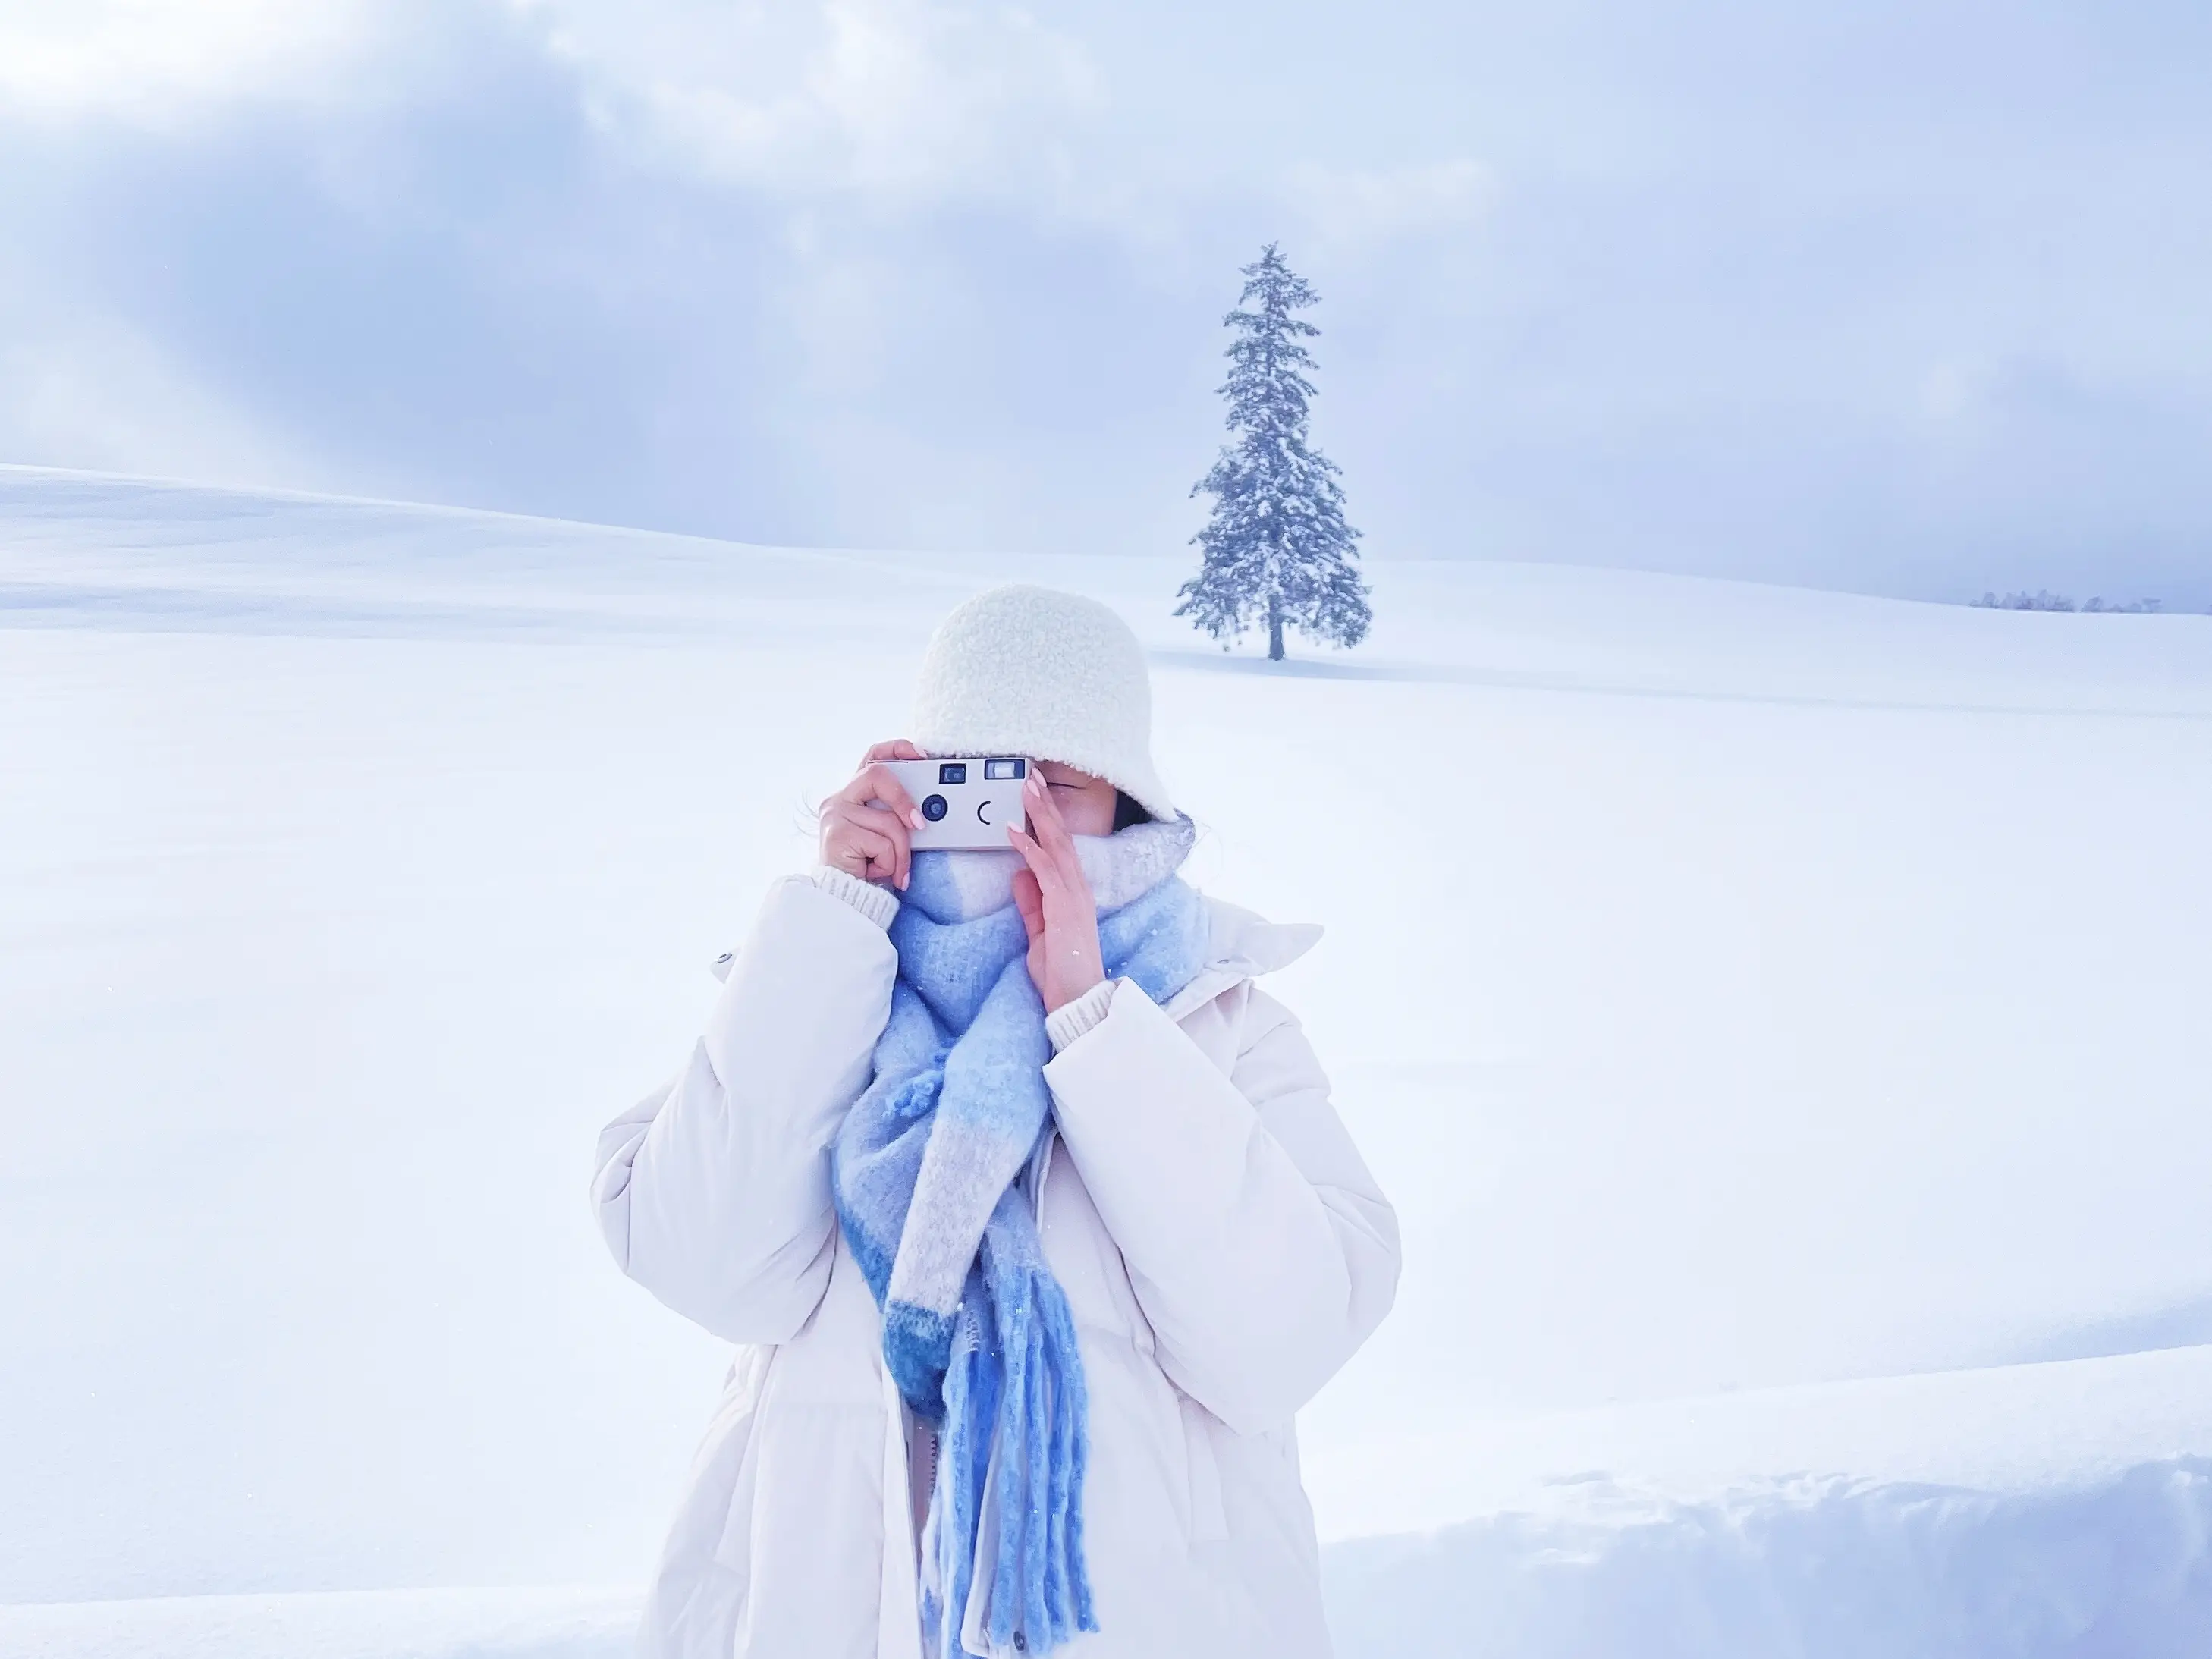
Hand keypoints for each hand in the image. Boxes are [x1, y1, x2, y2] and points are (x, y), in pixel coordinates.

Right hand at [819, 739, 925, 889]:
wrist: (844, 899)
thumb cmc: (866, 867)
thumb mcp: (885, 835)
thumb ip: (895, 817)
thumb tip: (924, 815)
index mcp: (853, 795)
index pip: (872, 757)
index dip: (897, 749)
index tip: (921, 755)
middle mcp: (839, 799)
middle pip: (878, 776)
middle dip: (904, 800)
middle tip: (919, 824)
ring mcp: (835, 815)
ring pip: (889, 821)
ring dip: (901, 852)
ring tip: (895, 870)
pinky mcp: (838, 835)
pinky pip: (883, 844)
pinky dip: (890, 864)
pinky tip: (875, 872)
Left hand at [1009, 771, 1104, 1013]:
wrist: (1076, 998)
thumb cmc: (1060, 970)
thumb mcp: (1039, 931)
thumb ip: (1032, 903)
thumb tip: (1019, 875)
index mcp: (1073, 893)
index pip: (1060, 847)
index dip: (1048, 820)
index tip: (1035, 796)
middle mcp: (1078, 888)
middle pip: (1062, 837)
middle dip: (1045, 806)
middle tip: (1030, 777)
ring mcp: (1074, 896)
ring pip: (1057, 845)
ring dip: (1039, 815)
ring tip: (1025, 788)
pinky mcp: (1064, 907)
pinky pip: (1045, 869)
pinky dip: (1029, 847)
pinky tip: (1014, 830)